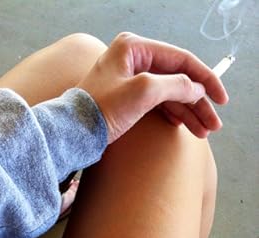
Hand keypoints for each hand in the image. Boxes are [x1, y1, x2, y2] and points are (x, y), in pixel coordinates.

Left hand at [77, 33, 228, 143]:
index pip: (180, 60)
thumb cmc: (100, 110)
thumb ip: (174, 85)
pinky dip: (172, 115)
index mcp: (134, 49)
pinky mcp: (125, 99)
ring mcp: (129, 80)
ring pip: (168, 94)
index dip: (205, 79)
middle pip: (176, 79)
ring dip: (188, 113)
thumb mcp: (142, 92)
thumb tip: (195, 88)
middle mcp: (132, 60)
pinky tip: (184, 127)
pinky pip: (156, 104)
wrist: (72, 134)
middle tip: (213, 124)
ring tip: (203, 132)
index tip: (221, 100)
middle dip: (197, 103)